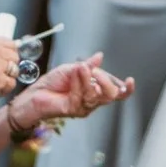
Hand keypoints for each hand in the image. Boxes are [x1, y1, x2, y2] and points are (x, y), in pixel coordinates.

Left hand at [14, 52, 130, 130]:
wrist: (35, 93)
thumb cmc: (52, 82)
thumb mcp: (73, 68)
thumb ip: (88, 65)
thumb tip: (100, 56)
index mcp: (96, 89)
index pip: (117, 93)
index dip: (127, 90)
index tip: (130, 80)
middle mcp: (93, 100)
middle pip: (112, 95)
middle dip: (106, 81)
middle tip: (95, 71)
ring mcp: (84, 107)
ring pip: (96, 95)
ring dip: (88, 79)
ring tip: (79, 69)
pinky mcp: (74, 110)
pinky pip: (82, 96)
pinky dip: (78, 83)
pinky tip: (73, 75)